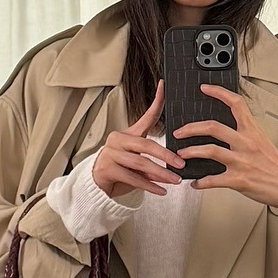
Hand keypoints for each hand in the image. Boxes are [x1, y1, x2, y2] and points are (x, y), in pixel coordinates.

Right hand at [91, 80, 184, 198]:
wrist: (96, 185)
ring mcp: (111, 153)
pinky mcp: (107, 168)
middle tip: (181, 164)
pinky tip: (160, 191)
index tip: (164, 86)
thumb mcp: (138, 165)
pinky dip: (149, 185)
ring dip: (160, 173)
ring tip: (174, 180)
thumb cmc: (119, 171)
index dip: (156, 101)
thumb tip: (172, 169)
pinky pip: (132, 178)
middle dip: (166, 156)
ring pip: (141, 163)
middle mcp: (118, 140)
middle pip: (146, 145)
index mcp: (128, 134)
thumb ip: (153, 164)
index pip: (146, 116)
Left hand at [175, 84, 277, 210]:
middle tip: (179, 131)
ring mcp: (241, 161)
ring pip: (209, 150)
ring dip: (191, 152)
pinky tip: (195, 182)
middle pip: (213, 127)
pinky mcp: (239, 180)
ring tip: (181, 154)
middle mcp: (246, 143)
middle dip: (191, 128)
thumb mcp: (262, 142)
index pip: (235, 104)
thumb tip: (224, 132)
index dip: (218, 93)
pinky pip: (213, 180)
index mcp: (252, 131)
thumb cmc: (276, 165)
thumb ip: (244, 135)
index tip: (205, 88)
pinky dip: (201, 182)